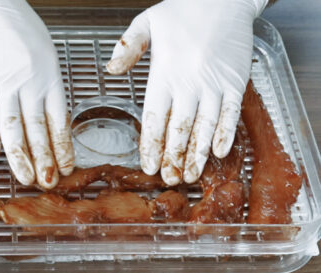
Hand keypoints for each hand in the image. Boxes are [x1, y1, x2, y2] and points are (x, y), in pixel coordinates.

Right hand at [0, 0, 73, 188]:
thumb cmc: (9, 24)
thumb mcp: (39, 49)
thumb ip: (41, 83)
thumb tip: (43, 118)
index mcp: (48, 73)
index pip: (58, 118)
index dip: (63, 146)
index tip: (67, 168)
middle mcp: (29, 79)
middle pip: (38, 128)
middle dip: (45, 160)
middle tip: (48, 183)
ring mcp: (3, 80)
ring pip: (14, 127)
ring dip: (21, 157)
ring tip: (27, 178)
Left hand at [106, 0, 267, 184]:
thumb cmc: (184, 9)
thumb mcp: (147, 21)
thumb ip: (128, 47)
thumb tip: (111, 69)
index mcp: (163, 73)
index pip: (154, 119)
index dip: (151, 146)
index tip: (148, 166)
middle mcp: (188, 82)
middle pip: (179, 130)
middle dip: (173, 158)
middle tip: (169, 180)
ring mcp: (214, 83)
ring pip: (204, 127)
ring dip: (197, 155)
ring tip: (190, 176)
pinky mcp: (236, 81)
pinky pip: (231, 113)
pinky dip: (225, 134)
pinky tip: (217, 153)